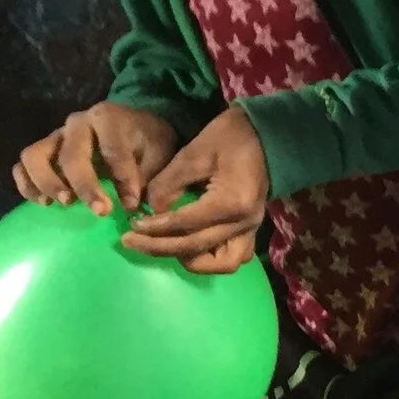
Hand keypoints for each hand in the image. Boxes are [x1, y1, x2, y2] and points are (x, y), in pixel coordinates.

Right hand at [12, 102, 180, 213]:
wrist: (136, 128)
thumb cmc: (148, 142)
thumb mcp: (160, 154)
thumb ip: (152, 177)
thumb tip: (140, 207)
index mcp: (109, 118)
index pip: (112, 148)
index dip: (122, 178)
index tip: (132, 204)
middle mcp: (77, 123)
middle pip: (70, 154)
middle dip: (84, 185)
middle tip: (101, 212)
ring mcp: (56, 136)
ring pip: (34, 155)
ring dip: (47, 182)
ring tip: (65, 204)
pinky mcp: (43, 151)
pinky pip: (22, 165)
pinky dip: (27, 184)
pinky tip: (44, 203)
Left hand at [124, 106, 270, 274]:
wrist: (267, 135)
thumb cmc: (230, 138)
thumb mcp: (193, 154)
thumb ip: (168, 185)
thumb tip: (149, 210)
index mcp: (231, 202)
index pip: (185, 224)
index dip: (153, 228)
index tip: (131, 226)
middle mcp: (243, 223)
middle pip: (195, 248)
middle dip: (159, 247)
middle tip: (131, 242)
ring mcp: (251, 229)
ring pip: (221, 263)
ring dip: (190, 260)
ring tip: (164, 248)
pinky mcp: (251, 229)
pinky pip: (234, 257)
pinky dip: (212, 259)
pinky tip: (191, 248)